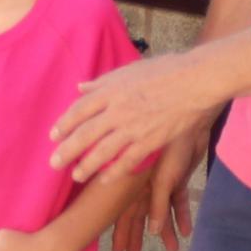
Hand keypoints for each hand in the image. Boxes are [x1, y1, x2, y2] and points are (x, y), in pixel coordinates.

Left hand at [48, 50, 216, 185]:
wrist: (195, 81)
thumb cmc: (166, 70)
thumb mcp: (130, 70)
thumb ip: (103, 81)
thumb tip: (80, 87)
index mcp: (111, 90)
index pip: (79, 109)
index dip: (64, 124)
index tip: (54, 135)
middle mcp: (118, 110)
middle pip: (85, 134)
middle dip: (67, 151)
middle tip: (54, 163)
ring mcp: (134, 127)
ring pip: (103, 151)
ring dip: (86, 166)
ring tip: (76, 176)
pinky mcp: (150, 141)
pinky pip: (127, 161)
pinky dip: (114, 172)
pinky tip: (105, 181)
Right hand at [105, 112, 213, 250]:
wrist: (190, 120)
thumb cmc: (170, 143)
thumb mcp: (163, 177)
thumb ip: (157, 202)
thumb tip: (154, 231)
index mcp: (135, 184)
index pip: (125, 213)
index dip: (122, 231)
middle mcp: (146, 185)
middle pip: (139, 215)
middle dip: (136, 234)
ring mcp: (162, 182)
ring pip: (161, 211)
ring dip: (166, 230)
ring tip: (172, 249)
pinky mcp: (179, 179)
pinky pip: (179, 201)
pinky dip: (182, 215)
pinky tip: (187, 231)